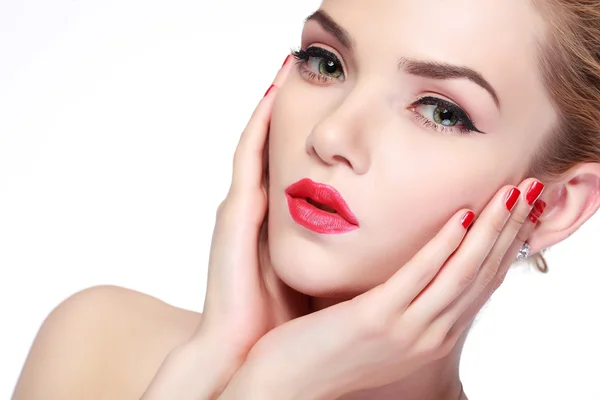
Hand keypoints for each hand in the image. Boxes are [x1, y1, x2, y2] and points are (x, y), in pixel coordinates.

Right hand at [142, 56, 308, 399]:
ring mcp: (241, 209)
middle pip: (277, 148)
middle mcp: (258, 210)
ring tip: (291, 63)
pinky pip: (246, 158)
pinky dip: (257, 125)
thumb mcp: (324, 275)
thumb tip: (386, 234)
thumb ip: (342, 250)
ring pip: (260, 143)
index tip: (338, 105)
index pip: (298, 168)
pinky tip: (273, 93)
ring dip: (273, 105)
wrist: (246, 354)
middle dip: (292, 110)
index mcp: (280, 225)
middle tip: (315, 69)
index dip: (314, 136)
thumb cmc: (287, 319)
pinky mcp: (232, 215)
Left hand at [229, 179, 544, 399]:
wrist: (286, 384)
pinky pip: (419, 277)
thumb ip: (400, 298)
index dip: (504, 247)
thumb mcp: (377, 324)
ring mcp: (406, 330)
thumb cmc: (327, 349)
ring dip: (490, 231)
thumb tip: (411, 263)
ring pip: (462, 273)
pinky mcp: (377, 320)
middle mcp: (429, 336)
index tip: (519, 213)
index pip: (480, 286)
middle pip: (482, 276)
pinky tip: (459, 218)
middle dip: (509, 232)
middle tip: (530, 191)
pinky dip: (443, 246)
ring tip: (510, 194)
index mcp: (430, 336)